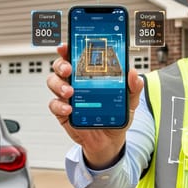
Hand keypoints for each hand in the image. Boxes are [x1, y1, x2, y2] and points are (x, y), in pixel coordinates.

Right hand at [47, 43, 144, 168]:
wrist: (109, 141)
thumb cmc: (115, 116)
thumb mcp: (129, 101)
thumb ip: (133, 87)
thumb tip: (133, 74)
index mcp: (89, 74)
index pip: (76, 56)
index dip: (68, 49)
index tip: (66, 46)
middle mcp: (76, 82)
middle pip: (60, 66)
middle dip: (61, 64)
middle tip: (69, 69)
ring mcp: (68, 96)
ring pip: (53, 82)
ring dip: (59, 84)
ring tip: (70, 91)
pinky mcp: (63, 112)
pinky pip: (54, 105)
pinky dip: (60, 105)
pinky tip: (69, 108)